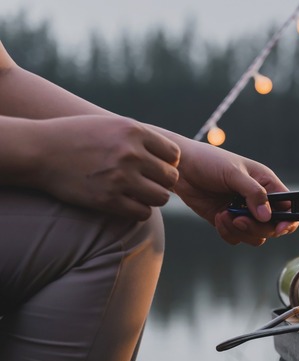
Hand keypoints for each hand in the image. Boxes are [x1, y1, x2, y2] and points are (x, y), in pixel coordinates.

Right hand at [35, 115, 179, 219]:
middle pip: (171, 177)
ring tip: (139, 194)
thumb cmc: (78, 137)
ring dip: (153, 198)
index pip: (174, 155)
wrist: (39, 151)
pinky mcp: (107, 200)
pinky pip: (142, 213)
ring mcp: (120, 177)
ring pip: (161, 197)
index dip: (168, 163)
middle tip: (148, 183)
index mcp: (134, 131)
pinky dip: (139, 211)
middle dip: (162, 182)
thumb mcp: (112, 125)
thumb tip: (173, 158)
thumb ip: (141, 138)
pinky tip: (127, 204)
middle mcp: (130, 153)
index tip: (155, 167)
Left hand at [173, 141, 297, 245]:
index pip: (288, 207)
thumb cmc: (209, 161)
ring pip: (255, 236)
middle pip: (272, 227)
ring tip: (223, 216)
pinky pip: (236, 238)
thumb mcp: (233, 173)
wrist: (180, 168)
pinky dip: (227, 233)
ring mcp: (243, 213)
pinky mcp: (227, 221)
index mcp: (267, 185)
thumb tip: (267, 217)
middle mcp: (258, 201)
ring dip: (240, 231)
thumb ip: (253, 193)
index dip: (288, 220)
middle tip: (239, 220)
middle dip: (257, 227)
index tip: (278, 228)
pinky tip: (217, 217)